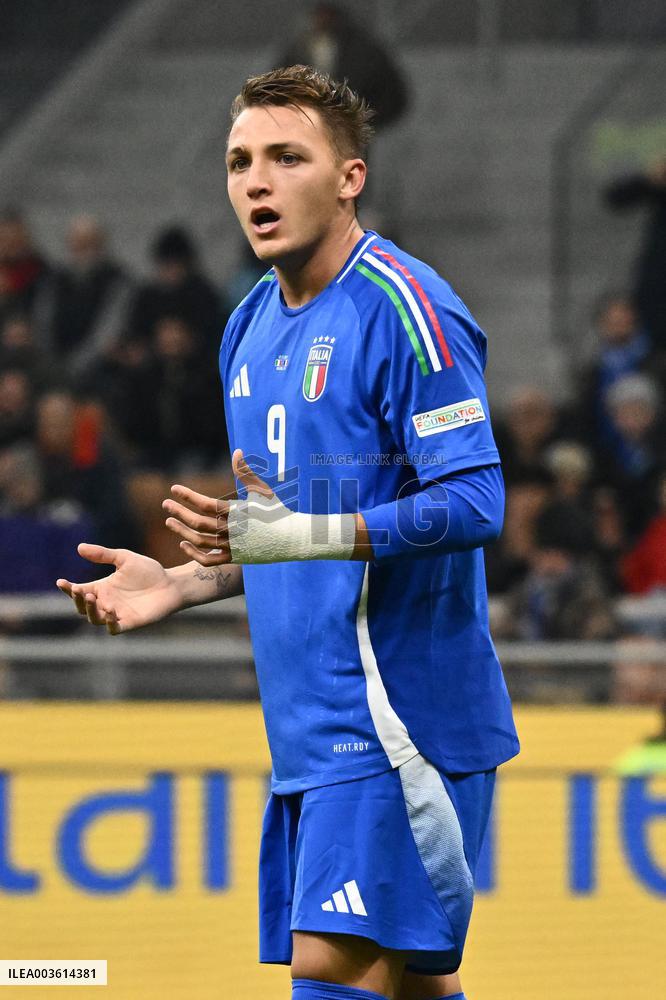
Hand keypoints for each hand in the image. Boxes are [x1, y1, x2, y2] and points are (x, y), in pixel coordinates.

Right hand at [56, 544, 183, 633]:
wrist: (170, 584)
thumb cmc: (148, 571)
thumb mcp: (124, 558)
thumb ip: (103, 554)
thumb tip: (79, 547)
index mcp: (102, 587)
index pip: (78, 591)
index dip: (68, 589)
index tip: (61, 582)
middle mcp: (106, 602)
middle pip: (83, 607)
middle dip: (78, 600)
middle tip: (81, 590)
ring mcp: (116, 614)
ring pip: (94, 618)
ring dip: (91, 610)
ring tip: (93, 597)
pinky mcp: (129, 623)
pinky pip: (113, 628)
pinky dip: (109, 623)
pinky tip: (110, 612)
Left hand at [162, 449, 273, 566]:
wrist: (291, 539)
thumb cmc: (277, 511)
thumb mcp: (262, 490)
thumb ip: (245, 472)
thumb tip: (237, 451)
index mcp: (238, 512)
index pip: (207, 504)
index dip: (188, 496)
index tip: (174, 489)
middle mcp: (233, 531)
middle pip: (199, 523)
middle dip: (179, 512)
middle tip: (165, 504)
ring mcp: (233, 546)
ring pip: (200, 541)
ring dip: (181, 531)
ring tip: (169, 521)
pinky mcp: (234, 558)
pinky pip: (209, 560)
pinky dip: (194, 554)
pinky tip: (183, 543)